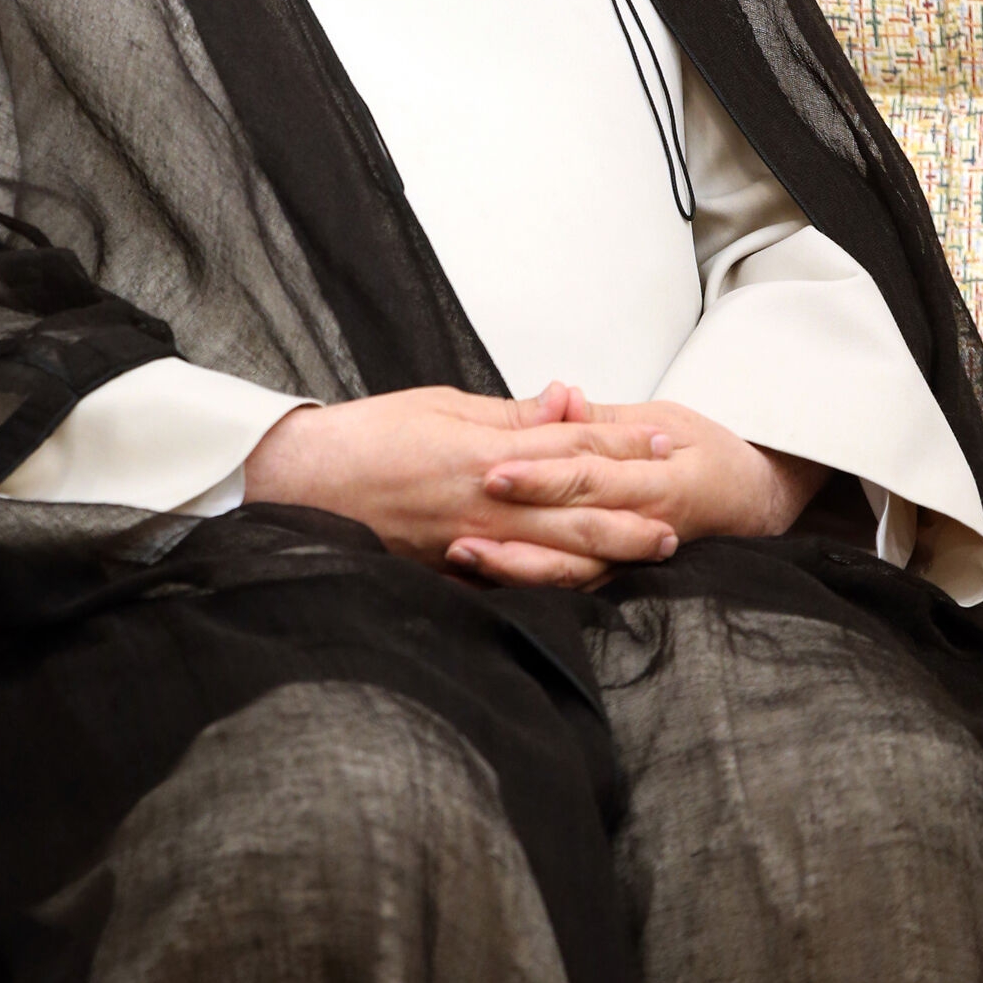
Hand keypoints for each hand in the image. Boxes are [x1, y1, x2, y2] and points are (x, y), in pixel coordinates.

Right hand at [242, 381, 678, 573]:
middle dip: (633, 507)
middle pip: (577, 506)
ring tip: (653, 548)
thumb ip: (509, 414)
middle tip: (681, 507)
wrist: (300, 484)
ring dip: (610, 548)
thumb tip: (565, 401)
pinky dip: (558, 580)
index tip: (662, 439)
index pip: (570, 445)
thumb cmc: (364, 437)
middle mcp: (485, 503)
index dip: (621, 442)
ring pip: (557, 550)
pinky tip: (586, 580)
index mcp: (484, 453)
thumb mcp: (441, 405)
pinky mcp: (451, 571)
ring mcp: (469, 543)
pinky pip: (518, 579)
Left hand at [447, 398, 827, 589]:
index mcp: (656, 480)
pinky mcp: (622, 576)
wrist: (755, 501)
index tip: (492, 470)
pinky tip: (484, 582)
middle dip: (513, 527)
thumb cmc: (710, 455)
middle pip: (571, 529)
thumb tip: (561, 397)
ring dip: (513, 565)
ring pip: (570, 571)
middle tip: (459, 521)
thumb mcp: (667, 421)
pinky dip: (529, 586)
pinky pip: (573, 588)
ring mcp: (632, 559)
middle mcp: (644, 526)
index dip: (540, 474)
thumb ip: (606, 418)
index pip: (589, 475)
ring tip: (460, 555)